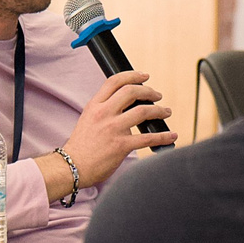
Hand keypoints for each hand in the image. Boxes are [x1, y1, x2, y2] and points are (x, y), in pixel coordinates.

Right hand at [61, 69, 175, 184]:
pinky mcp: (121, 145)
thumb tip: (125, 104)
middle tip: (157, 96)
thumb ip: (104, 110)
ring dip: (159, 110)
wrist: (72, 167)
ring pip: (143, 111)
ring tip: (166, 112)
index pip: (114, 81)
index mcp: (94, 105)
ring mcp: (113, 129)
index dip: (132, 75)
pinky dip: (163, 136)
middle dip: (149, 91)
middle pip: (131, 92)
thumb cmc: (81, 146)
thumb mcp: (88, 119)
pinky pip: (148, 138)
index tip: (144, 76)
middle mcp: (104, 113)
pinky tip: (171, 136)